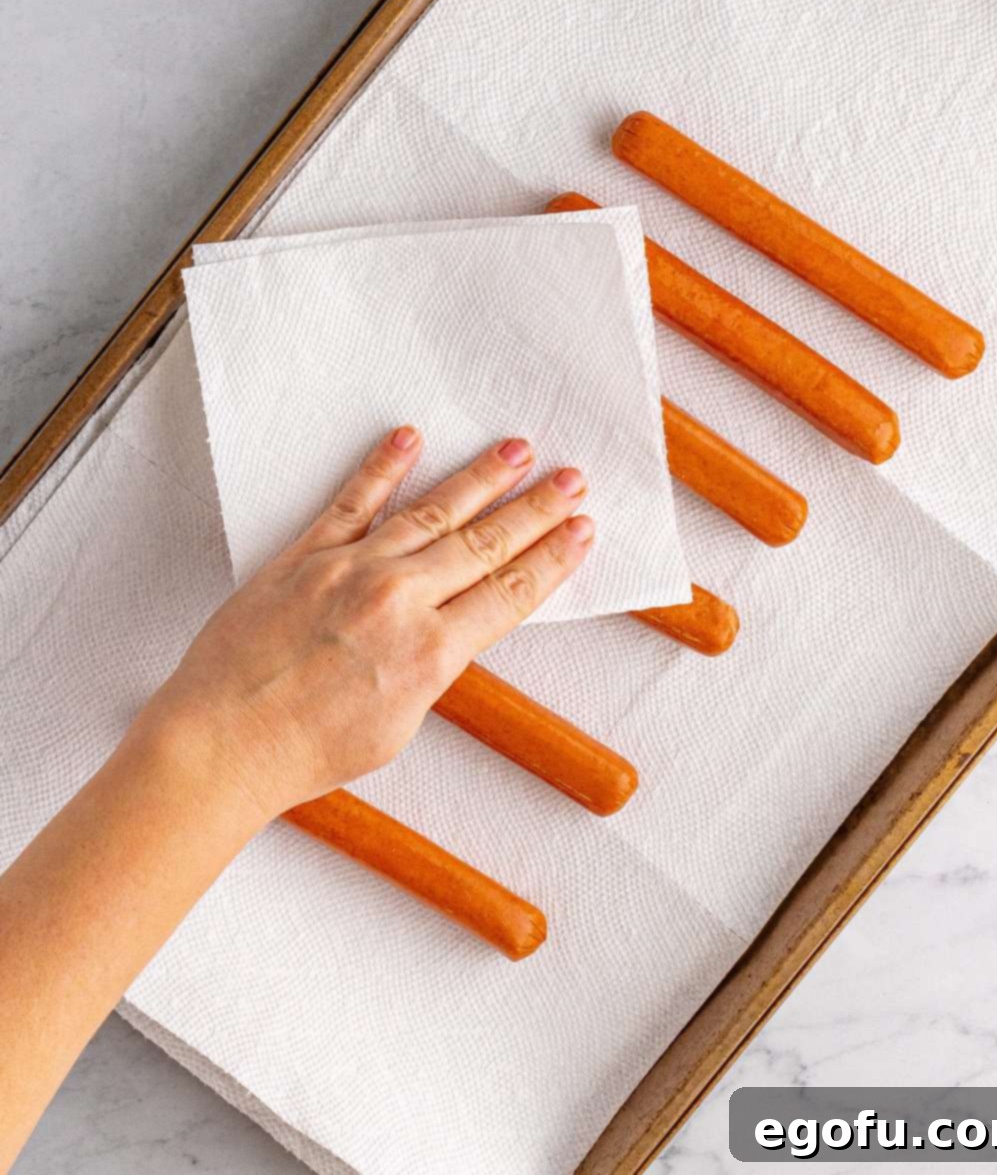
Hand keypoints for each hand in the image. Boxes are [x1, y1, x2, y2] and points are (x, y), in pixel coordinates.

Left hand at [140, 428, 593, 823]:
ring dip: (479, 478)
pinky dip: (383, 467)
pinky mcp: (306, 554)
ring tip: (516, 450)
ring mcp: (350, 569)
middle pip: (484, 543)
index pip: (510, 591)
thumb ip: (432, 668)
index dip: (554, 558)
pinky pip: (352, 501)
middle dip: (535, 508)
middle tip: (571, 478)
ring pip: (430, 511)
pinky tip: (411, 439)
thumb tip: (452, 630)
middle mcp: (398, 600)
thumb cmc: (305, 750)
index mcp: (429, 653)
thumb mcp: (399, 726)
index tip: (583, 530)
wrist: (221, 742)